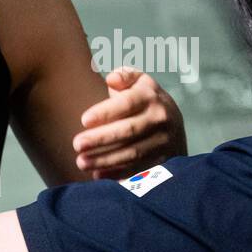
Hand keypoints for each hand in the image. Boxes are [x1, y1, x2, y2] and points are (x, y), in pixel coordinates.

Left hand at [72, 69, 186, 179]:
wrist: (174, 125)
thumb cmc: (146, 100)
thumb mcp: (139, 82)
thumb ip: (124, 76)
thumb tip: (111, 79)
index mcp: (151, 97)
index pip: (127, 103)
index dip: (105, 112)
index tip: (83, 120)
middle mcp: (160, 118)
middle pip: (128, 130)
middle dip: (101, 139)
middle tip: (77, 145)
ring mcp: (163, 141)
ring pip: (132, 153)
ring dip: (105, 160)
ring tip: (81, 162)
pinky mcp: (164, 160)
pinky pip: (139, 169)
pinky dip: (118, 174)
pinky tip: (98, 175)